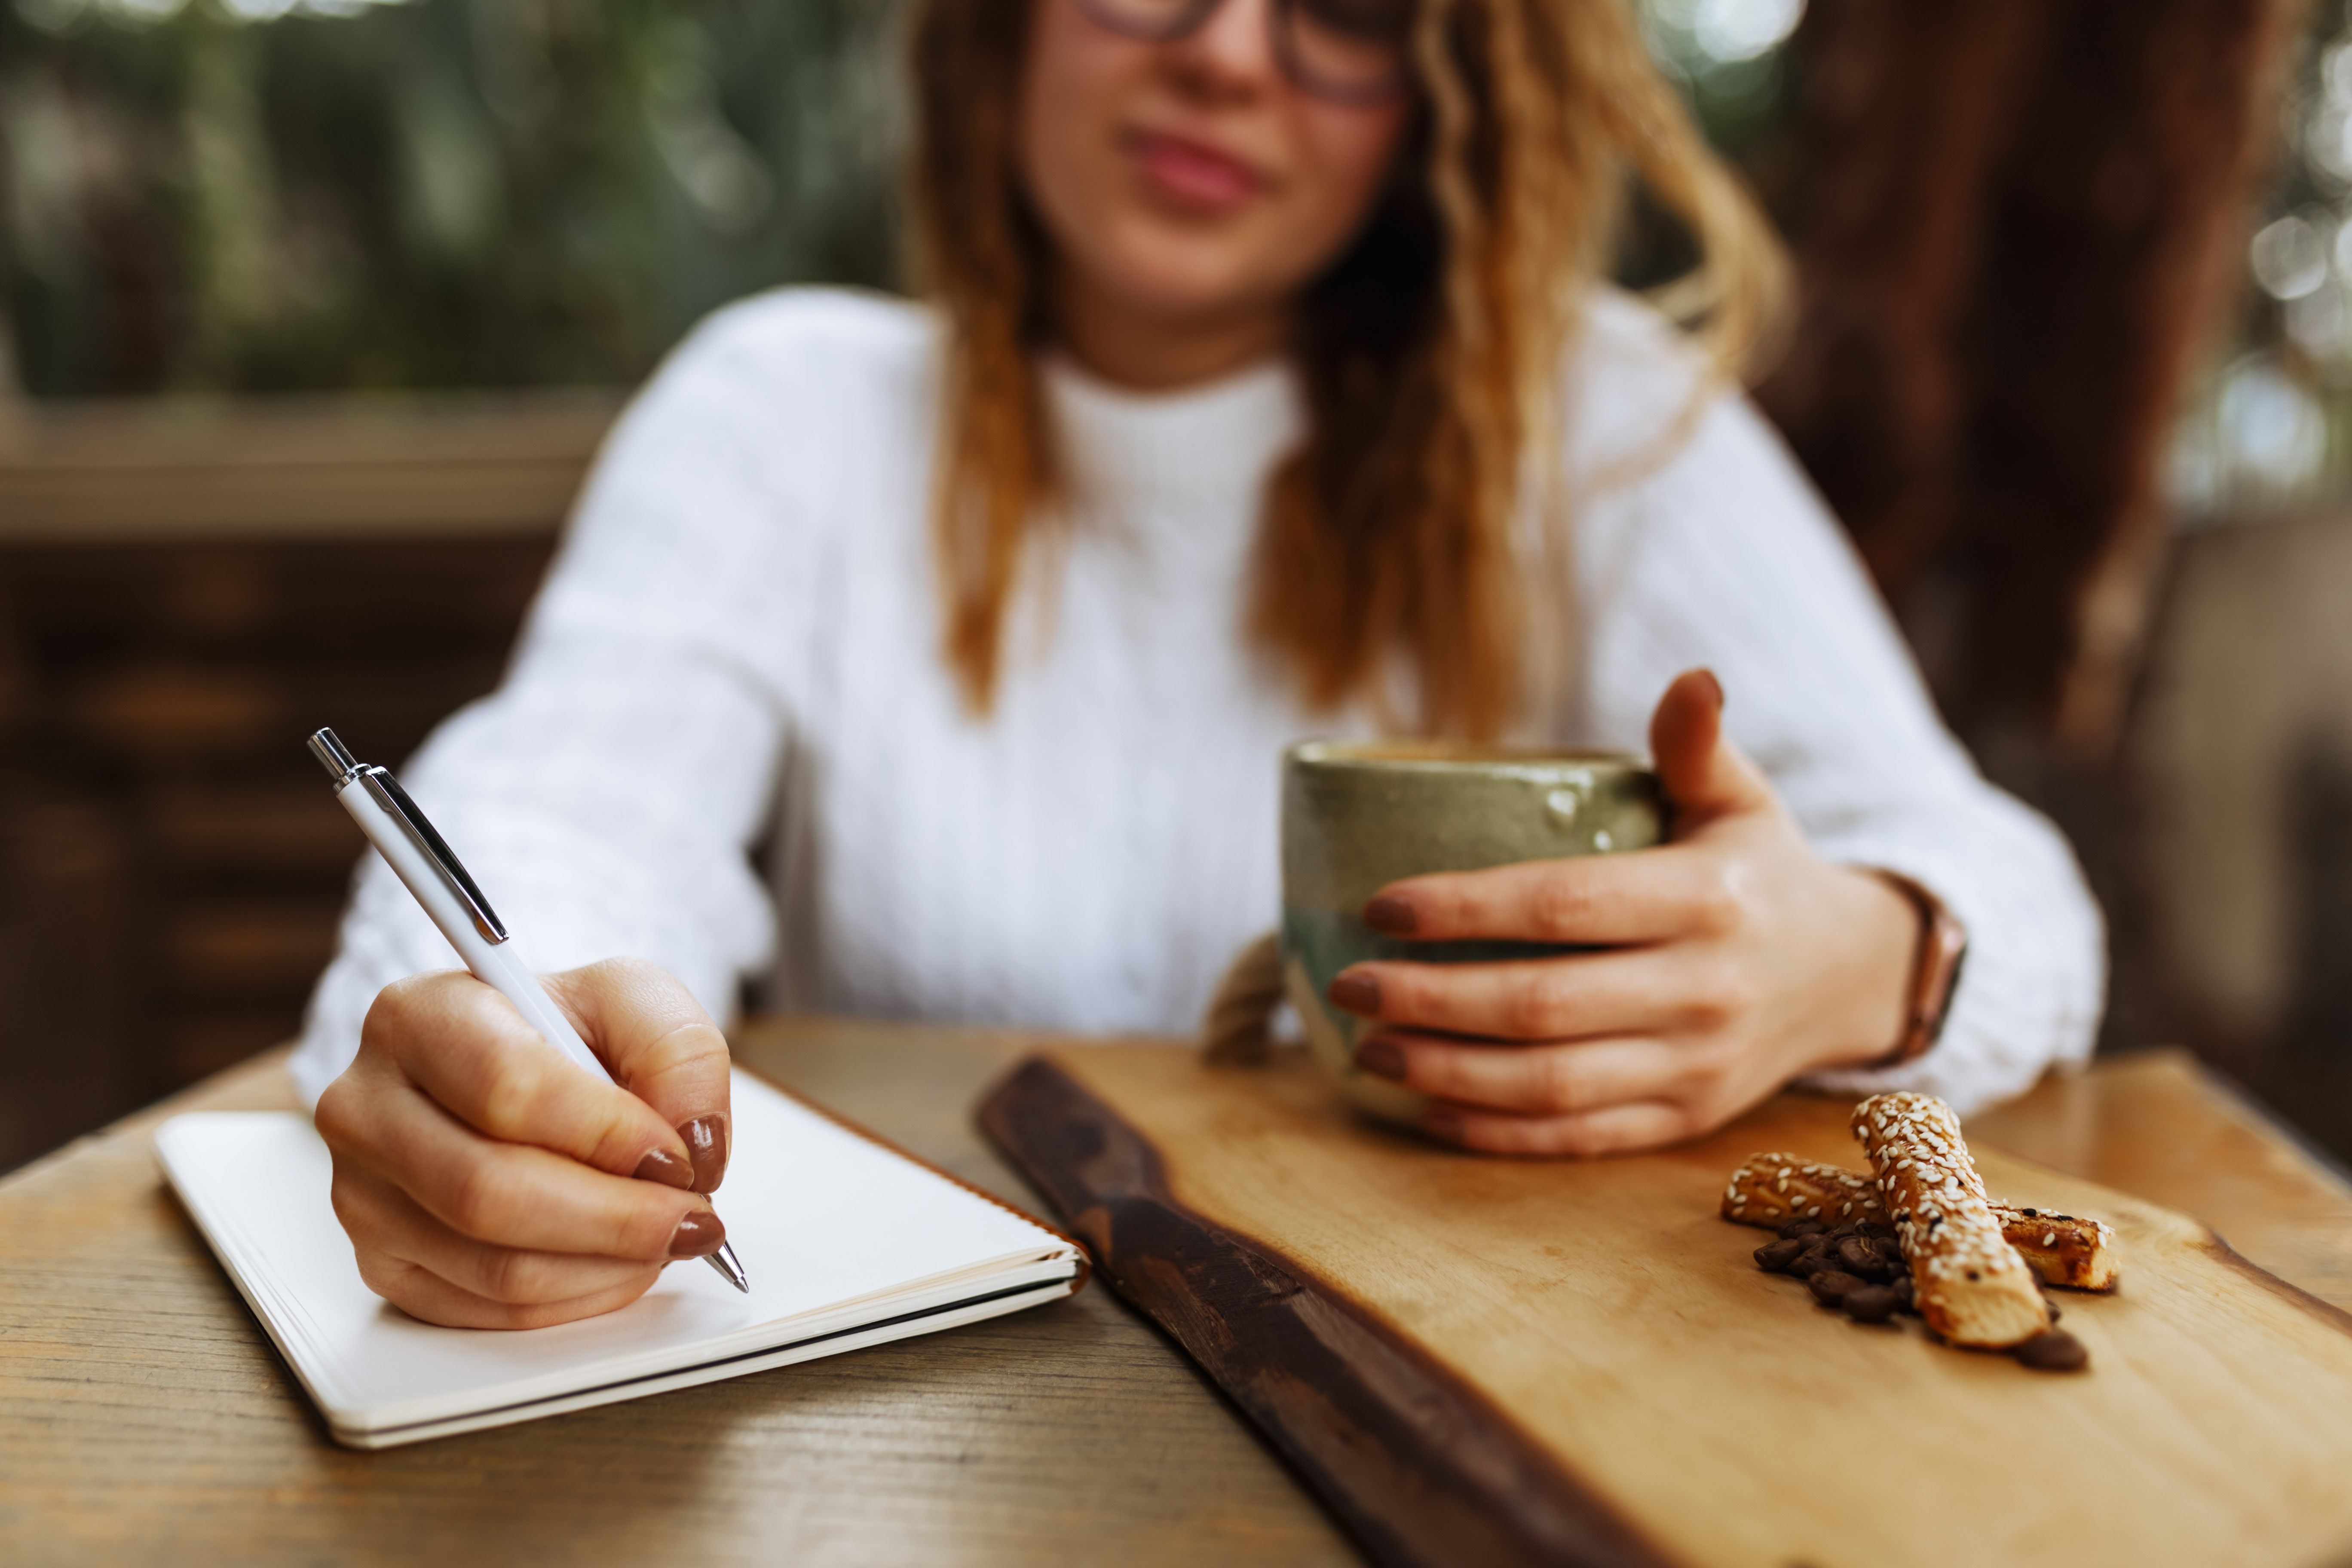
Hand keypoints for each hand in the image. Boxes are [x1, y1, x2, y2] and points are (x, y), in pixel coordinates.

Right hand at [314, 958, 733, 1328]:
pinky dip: (574, 1297)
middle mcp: (366, 1108)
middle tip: (693, 1216)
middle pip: (490, 1192)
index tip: (676, 1155)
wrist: (511, 1073)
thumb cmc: (563, 1034)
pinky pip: (486, 1309)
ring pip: (492, 1265)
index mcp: (416, 1018)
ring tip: (667, 1236)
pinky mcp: (383, 1265)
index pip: (507, 1089)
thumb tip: (692, 1143)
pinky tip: (618, 1263)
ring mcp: (362, 1196)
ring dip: (605, 1264)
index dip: (606, 1134)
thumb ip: (678, 1050)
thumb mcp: (632, 1000)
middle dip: (616, 1217)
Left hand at [1327, 669, 1921, 1155]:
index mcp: (1709, 902)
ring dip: (1447, 1074)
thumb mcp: (1741, 799)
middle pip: (1542, 1006)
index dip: (1465, 908)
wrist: (1849, 976)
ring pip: (1551, 1086)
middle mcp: (1705, 991)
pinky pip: (1579, 1139)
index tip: (1380, 906)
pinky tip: (1427, 1110)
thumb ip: (1697, 744)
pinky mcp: (1686, 1121)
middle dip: (1432, 1000)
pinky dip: (1497, 1133)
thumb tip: (1692, 676)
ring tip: (1368, 1051)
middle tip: (1349, 986)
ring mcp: (1697, 1067)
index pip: (1564, 905)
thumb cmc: (1761, 871)